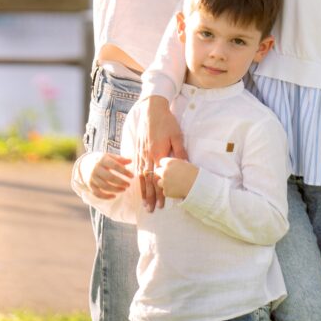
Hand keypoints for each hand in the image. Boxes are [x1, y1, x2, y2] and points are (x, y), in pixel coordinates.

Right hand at [81, 152, 132, 198]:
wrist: (84, 164)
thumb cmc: (101, 160)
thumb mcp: (109, 156)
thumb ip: (120, 159)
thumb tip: (130, 161)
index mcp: (102, 160)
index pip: (115, 166)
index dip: (124, 171)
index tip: (132, 176)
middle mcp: (96, 169)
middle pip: (110, 177)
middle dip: (120, 182)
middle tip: (128, 184)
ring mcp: (92, 178)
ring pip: (104, 186)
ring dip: (115, 189)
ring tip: (124, 189)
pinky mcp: (90, 186)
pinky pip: (97, 193)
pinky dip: (106, 196)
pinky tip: (114, 196)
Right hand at [136, 96, 186, 210]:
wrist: (152, 110)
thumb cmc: (167, 122)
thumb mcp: (177, 136)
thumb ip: (180, 152)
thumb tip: (185, 166)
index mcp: (158, 153)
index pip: (158, 178)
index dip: (160, 192)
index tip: (162, 204)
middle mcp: (147, 156)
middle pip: (148, 181)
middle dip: (150, 197)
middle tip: (151, 210)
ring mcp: (141, 154)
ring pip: (140, 177)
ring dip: (142, 191)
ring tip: (144, 204)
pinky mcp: (137, 150)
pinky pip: (136, 169)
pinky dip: (137, 180)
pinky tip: (138, 187)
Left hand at [154, 157, 197, 198]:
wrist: (197, 184)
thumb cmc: (194, 172)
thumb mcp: (184, 163)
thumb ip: (175, 164)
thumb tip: (173, 165)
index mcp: (169, 162)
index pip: (161, 162)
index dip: (165, 165)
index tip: (169, 167)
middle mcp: (164, 171)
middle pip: (157, 171)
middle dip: (161, 173)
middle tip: (169, 176)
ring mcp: (164, 182)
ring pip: (159, 182)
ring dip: (164, 183)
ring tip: (173, 184)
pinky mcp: (166, 192)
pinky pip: (164, 191)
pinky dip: (169, 191)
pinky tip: (176, 190)